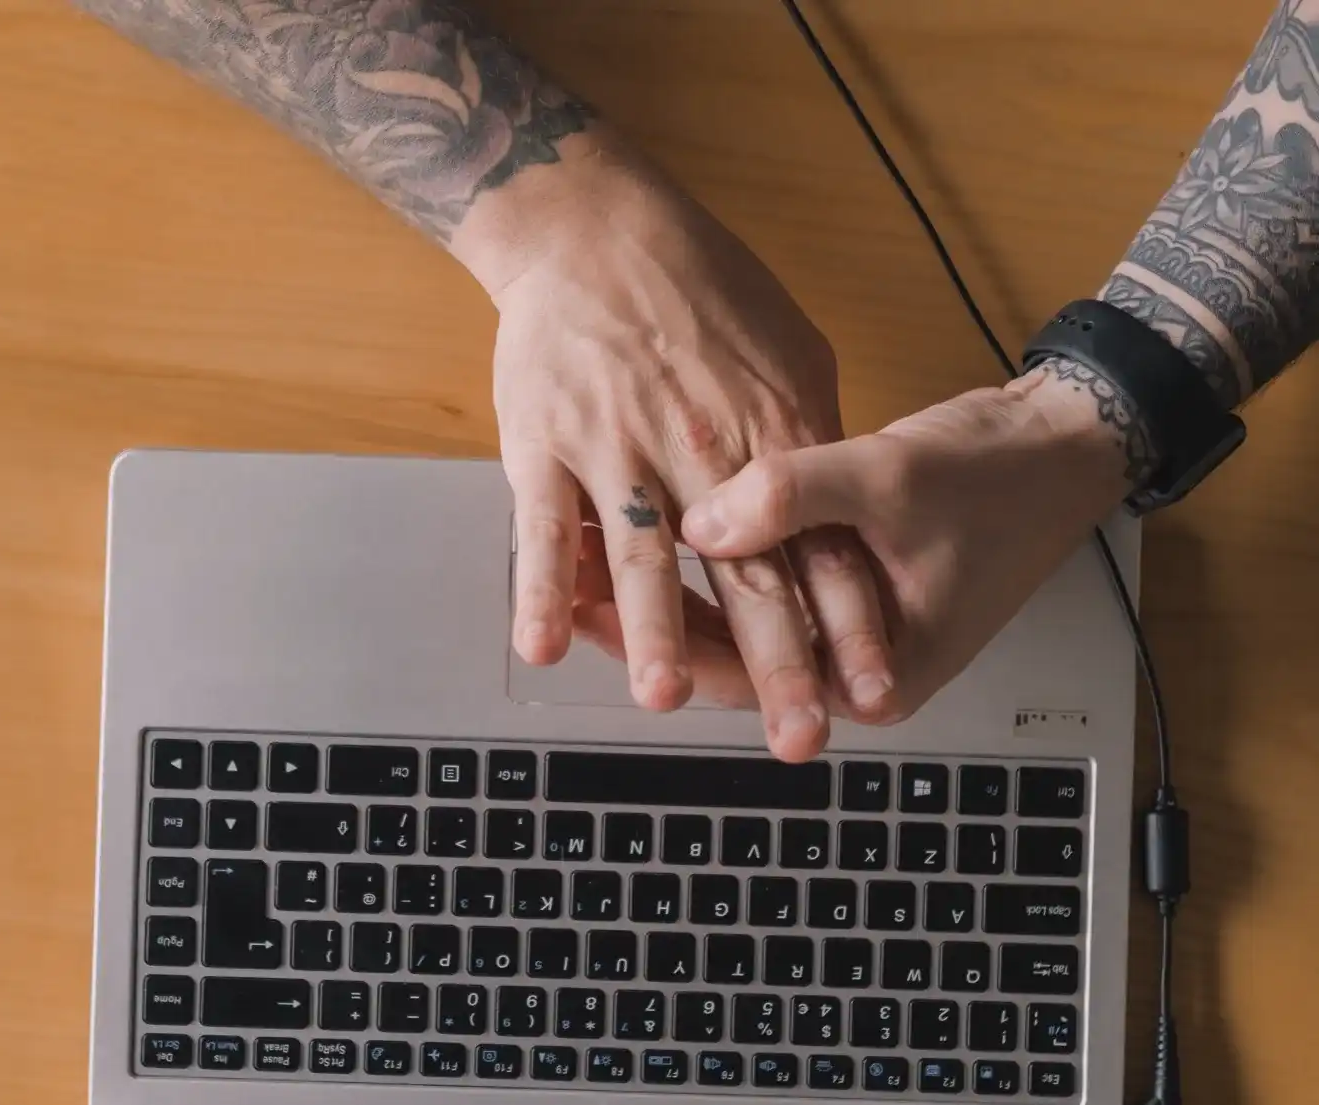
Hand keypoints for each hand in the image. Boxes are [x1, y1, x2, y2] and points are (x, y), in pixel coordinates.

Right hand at [449, 135, 895, 755]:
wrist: (595, 228)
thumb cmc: (699, 285)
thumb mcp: (793, 352)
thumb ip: (813, 442)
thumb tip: (834, 518)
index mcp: (772, 433)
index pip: (821, 549)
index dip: (849, 627)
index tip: (873, 692)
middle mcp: (704, 450)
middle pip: (748, 574)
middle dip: (778, 662)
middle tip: (796, 735)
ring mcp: (621, 447)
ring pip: (643, 556)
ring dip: (656, 633)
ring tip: (667, 698)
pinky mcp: (548, 442)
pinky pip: (545, 528)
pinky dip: (541, 588)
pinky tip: (542, 645)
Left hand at [609, 365, 1140, 727]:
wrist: (1062, 450)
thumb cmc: (996, 478)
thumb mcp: (891, 482)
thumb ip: (794, 500)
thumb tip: (699, 523)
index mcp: (869, 672)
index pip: (733, 674)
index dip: (654, 638)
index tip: (591, 602)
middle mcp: (849, 664)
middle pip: (720, 654)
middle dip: (645, 619)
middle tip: (572, 581)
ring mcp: (842, 625)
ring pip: (733, 619)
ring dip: (670, 589)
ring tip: (596, 551)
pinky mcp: (838, 582)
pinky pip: (757, 583)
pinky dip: (711, 558)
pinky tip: (659, 525)